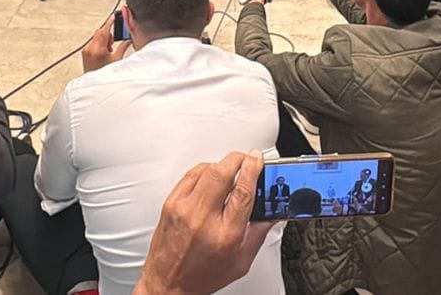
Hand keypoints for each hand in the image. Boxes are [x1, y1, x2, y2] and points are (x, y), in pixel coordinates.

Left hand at [81, 18, 129, 71]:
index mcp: (98, 49)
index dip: (110, 22)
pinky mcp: (84, 52)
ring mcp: (86, 50)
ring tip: (108, 51)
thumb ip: (123, 47)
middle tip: (112, 44)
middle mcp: (90, 48)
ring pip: (96, 37)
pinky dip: (99, 44)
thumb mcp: (117, 60)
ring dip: (103, 40)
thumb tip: (129, 39)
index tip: (113, 17)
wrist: (95, 84)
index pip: (104, 30)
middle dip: (108, 35)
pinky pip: (92, 42)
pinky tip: (102, 53)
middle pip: (100, 32)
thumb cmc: (105, 74)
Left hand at [135, 150, 272, 294]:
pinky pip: (190, 174)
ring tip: (230, 172)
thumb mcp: (240, 261)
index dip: (253, 169)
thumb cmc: (201, 276)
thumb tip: (272, 212)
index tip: (258, 159)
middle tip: (246, 159)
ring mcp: (183, 208)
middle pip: (222, 172)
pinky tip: (211, 178)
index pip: (242, 191)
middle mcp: (202, 218)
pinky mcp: (170, 203)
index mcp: (225, 234)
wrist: (168, 283)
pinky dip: (204, 171)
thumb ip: (258, 233)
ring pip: (206, 169)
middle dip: (238, 159)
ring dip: (222, 165)